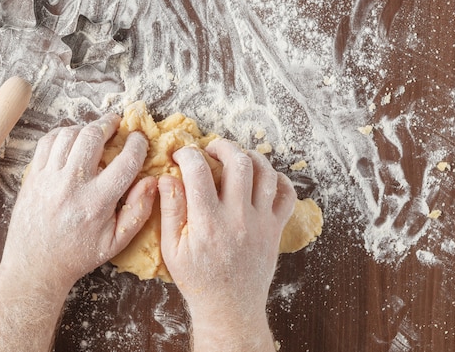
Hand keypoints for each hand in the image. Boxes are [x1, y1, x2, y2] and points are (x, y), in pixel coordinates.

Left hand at [0, 113, 156, 289]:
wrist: (36, 265)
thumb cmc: (80, 254)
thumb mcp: (117, 242)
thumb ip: (139, 210)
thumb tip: (152, 181)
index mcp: (97, 202)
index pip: (125, 161)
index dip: (137, 144)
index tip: (140, 138)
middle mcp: (72, 185)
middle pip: (93, 137)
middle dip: (109, 124)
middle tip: (117, 123)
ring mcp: (49, 178)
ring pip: (69, 135)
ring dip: (85, 128)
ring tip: (95, 131)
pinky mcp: (33, 176)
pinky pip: (47, 142)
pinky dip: (62, 134)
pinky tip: (72, 139)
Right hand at [158, 139, 295, 317]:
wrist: (230, 308)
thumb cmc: (197, 279)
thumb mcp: (171, 249)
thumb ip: (170, 210)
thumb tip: (167, 177)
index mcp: (207, 221)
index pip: (198, 170)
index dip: (187, 153)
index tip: (180, 154)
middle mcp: (237, 217)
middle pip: (238, 162)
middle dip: (222, 146)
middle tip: (211, 149)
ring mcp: (261, 222)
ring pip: (265, 173)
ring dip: (250, 157)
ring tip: (236, 158)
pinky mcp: (275, 229)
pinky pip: (287, 195)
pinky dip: (279, 179)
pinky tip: (263, 177)